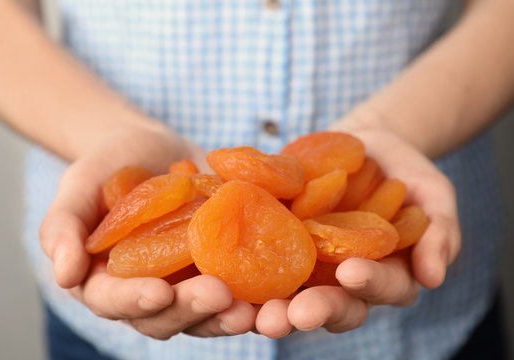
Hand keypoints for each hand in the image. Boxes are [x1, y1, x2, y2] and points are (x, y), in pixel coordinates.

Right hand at [39, 122, 255, 338]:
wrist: (151, 149)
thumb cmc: (106, 166)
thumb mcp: (78, 187)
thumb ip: (62, 227)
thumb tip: (63, 275)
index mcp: (109, 283)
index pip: (116, 303)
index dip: (135, 302)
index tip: (157, 292)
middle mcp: (152, 292)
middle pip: (169, 316)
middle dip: (193, 309)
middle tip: (217, 294)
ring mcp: (189, 281)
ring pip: (209, 311)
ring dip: (231, 314)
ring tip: (257, 309)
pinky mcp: (222, 264)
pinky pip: (242, 283)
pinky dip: (261, 289)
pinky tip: (282, 285)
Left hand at [255, 122, 460, 337]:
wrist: (362, 145)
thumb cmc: (404, 172)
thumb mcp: (433, 194)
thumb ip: (440, 232)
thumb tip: (434, 277)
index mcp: (384, 275)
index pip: (380, 289)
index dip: (368, 284)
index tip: (352, 271)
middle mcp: (342, 280)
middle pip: (332, 306)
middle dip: (314, 311)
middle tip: (292, 314)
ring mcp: (308, 266)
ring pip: (292, 296)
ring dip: (274, 308)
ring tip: (256, 313)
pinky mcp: (279, 245)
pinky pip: (260, 261)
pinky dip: (244, 270)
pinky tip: (225, 269)